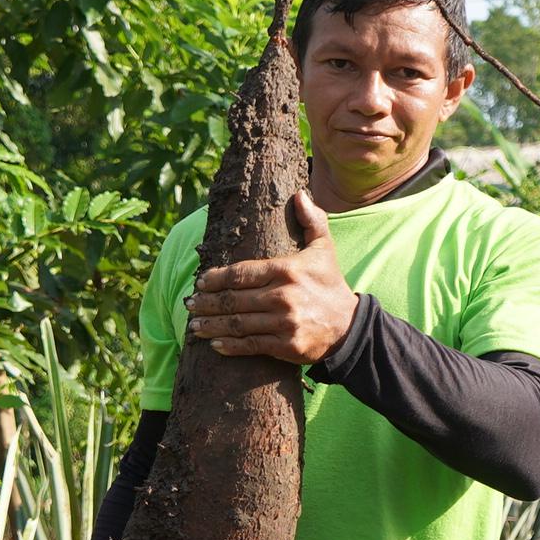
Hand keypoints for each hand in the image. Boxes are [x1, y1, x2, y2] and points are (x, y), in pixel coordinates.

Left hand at [184, 191, 357, 365]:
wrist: (350, 326)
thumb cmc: (330, 284)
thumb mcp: (323, 248)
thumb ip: (311, 220)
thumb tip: (299, 194)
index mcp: (286, 270)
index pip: (240, 273)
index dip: (215, 278)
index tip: (200, 281)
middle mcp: (283, 296)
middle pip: (233, 299)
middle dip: (206, 303)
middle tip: (189, 304)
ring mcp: (284, 322)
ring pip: (238, 324)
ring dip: (212, 326)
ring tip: (194, 326)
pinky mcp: (287, 346)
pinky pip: (251, 345)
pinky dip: (230, 346)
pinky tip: (214, 344)